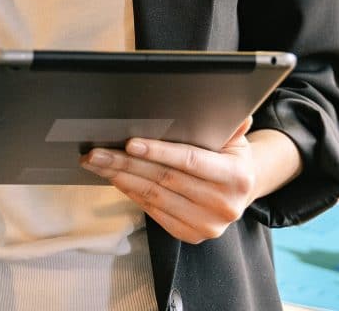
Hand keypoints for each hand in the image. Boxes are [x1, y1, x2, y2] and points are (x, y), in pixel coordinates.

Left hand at [80, 117, 254, 243]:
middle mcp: (223, 205)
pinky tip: (115, 178)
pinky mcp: (191, 234)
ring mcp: (207, 225)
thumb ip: (226, 123)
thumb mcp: (234, 136)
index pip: (189, 161)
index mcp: (236, 177)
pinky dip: (131, 192)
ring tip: (97, 163)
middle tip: (97, 152)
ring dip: (121, 178)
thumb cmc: (231, 155)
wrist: (242, 190)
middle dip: (126, 163)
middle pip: (164, 179)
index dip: (158, 151)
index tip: (130, 143)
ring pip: (154, 196)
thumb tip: (221, 103)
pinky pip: (153, 210)